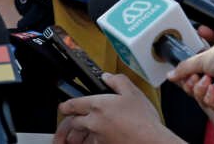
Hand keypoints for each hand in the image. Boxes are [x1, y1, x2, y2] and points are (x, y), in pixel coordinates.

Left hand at [55, 73, 175, 143]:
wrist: (151, 142)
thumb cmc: (143, 120)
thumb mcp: (132, 93)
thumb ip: (117, 81)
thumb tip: (107, 77)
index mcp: (98, 105)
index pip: (74, 104)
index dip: (66, 105)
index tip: (63, 107)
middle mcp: (94, 122)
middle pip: (73, 122)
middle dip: (68, 123)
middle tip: (66, 124)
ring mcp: (98, 137)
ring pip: (80, 137)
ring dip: (74, 137)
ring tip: (70, 139)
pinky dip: (88, 143)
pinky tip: (89, 142)